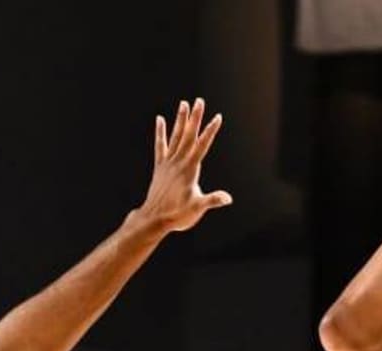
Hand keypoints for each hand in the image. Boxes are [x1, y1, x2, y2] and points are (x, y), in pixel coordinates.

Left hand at [135, 98, 232, 232]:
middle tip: (199, 101)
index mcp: (189, 169)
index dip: (210, 131)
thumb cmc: (177, 215)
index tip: (217, 117)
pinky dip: (160, 133)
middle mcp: (178, 162)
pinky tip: (160, 120)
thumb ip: (212, 201)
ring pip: (175, 136)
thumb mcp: (197, 208)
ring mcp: (168, 163)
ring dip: (180, 120)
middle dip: (195, 118)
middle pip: (188, 135)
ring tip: (184, 103)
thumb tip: (227, 198)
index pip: (202, 145)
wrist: (154, 219)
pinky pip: (160, 145)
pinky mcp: (160, 167)